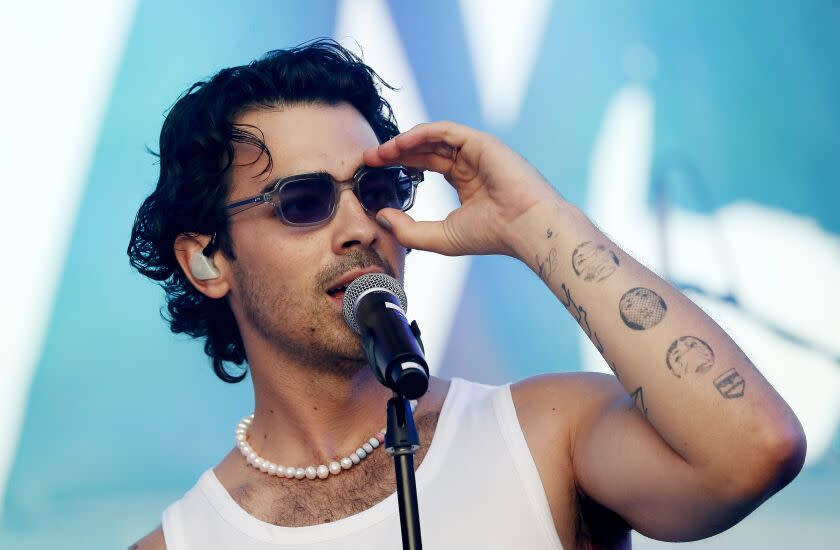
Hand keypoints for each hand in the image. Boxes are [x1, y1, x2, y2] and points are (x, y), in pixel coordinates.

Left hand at [362, 121, 560, 257]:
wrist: (525, 228)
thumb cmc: (491, 235)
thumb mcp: (440, 237)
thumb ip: (409, 229)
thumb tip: (381, 215)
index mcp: (465, 181)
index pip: (425, 164)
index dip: (399, 164)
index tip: (373, 170)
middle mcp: (469, 163)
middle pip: (425, 149)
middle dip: (395, 152)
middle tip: (368, 158)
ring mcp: (476, 151)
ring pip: (432, 137)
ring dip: (403, 142)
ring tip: (380, 152)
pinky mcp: (480, 142)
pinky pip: (444, 131)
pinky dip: (420, 134)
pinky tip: (400, 144)